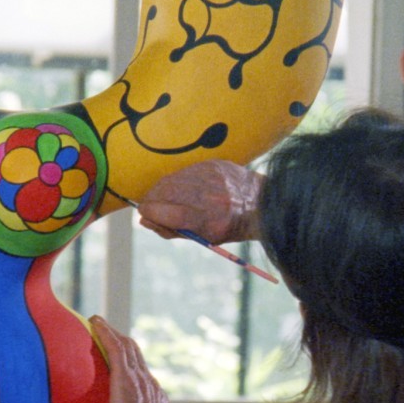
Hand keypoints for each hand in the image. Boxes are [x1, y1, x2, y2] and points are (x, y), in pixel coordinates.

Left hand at [90, 316, 173, 402]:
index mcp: (154, 398)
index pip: (140, 372)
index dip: (129, 361)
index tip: (118, 355)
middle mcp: (149, 384)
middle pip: (135, 354)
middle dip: (121, 340)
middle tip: (106, 330)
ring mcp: (139, 379)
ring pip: (126, 347)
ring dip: (112, 332)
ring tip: (98, 322)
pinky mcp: (125, 378)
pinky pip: (115, 348)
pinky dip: (105, 333)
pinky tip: (95, 323)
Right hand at [137, 160, 263, 244]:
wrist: (260, 203)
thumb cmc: (229, 225)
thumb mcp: (204, 238)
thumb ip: (172, 230)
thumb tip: (144, 220)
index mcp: (211, 221)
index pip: (172, 214)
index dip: (151, 213)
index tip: (143, 213)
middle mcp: (212, 197)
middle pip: (168, 193)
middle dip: (151, 199)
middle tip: (148, 206)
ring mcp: (213, 177)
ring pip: (172, 179)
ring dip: (160, 189)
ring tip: (162, 197)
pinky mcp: (213, 164)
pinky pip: (183, 170)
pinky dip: (175, 179)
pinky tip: (179, 187)